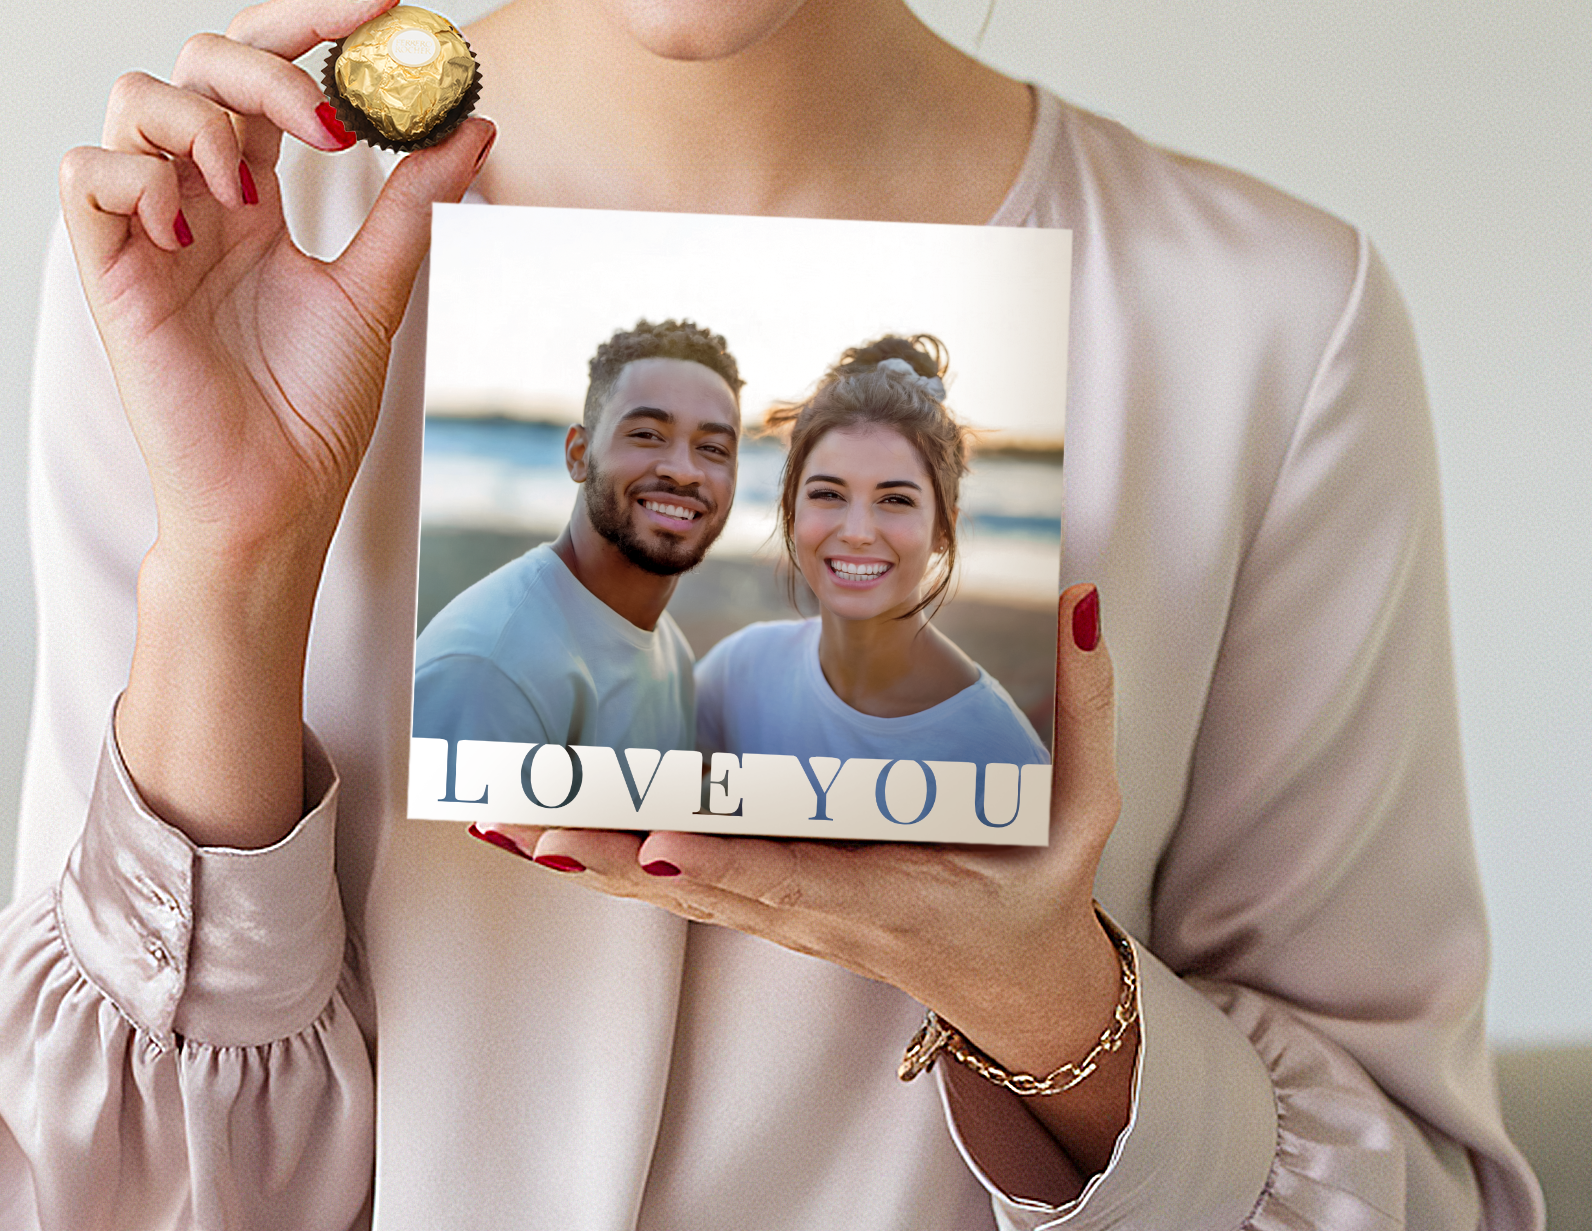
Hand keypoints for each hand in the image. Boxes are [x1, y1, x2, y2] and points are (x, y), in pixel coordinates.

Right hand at [61, 0, 492, 844]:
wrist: (276, 498)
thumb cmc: (315, 406)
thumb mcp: (381, 286)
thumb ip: (416, 201)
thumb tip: (475, 120)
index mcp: (255, 188)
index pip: (267, 69)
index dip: (311, 21)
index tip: (385, 2)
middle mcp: (196, 193)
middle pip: (200, 58)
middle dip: (269, 61)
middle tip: (332, 119)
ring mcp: (148, 227)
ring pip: (134, 95)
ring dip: (205, 119)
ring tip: (254, 192)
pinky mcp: (107, 272)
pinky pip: (86, 174)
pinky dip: (139, 177)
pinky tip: (197, 229)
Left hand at [482, 584, 1128, 1185]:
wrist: (1020, 989)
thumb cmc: (1044, 889)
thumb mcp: (1085, 809)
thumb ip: (1086, 708)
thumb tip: (1085, 602)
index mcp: (892, 895)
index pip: (798, 876)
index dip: (725, 861)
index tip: (656, 845)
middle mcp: (821, 915)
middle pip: (704, 887)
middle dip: (610, 860)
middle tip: (527, 830)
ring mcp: (787, 918)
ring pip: (675, 893)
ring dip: (588, 863)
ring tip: (505, 830)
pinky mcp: (769, 908)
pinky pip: (680, 889)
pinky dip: (609, 868)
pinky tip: (546, 843)